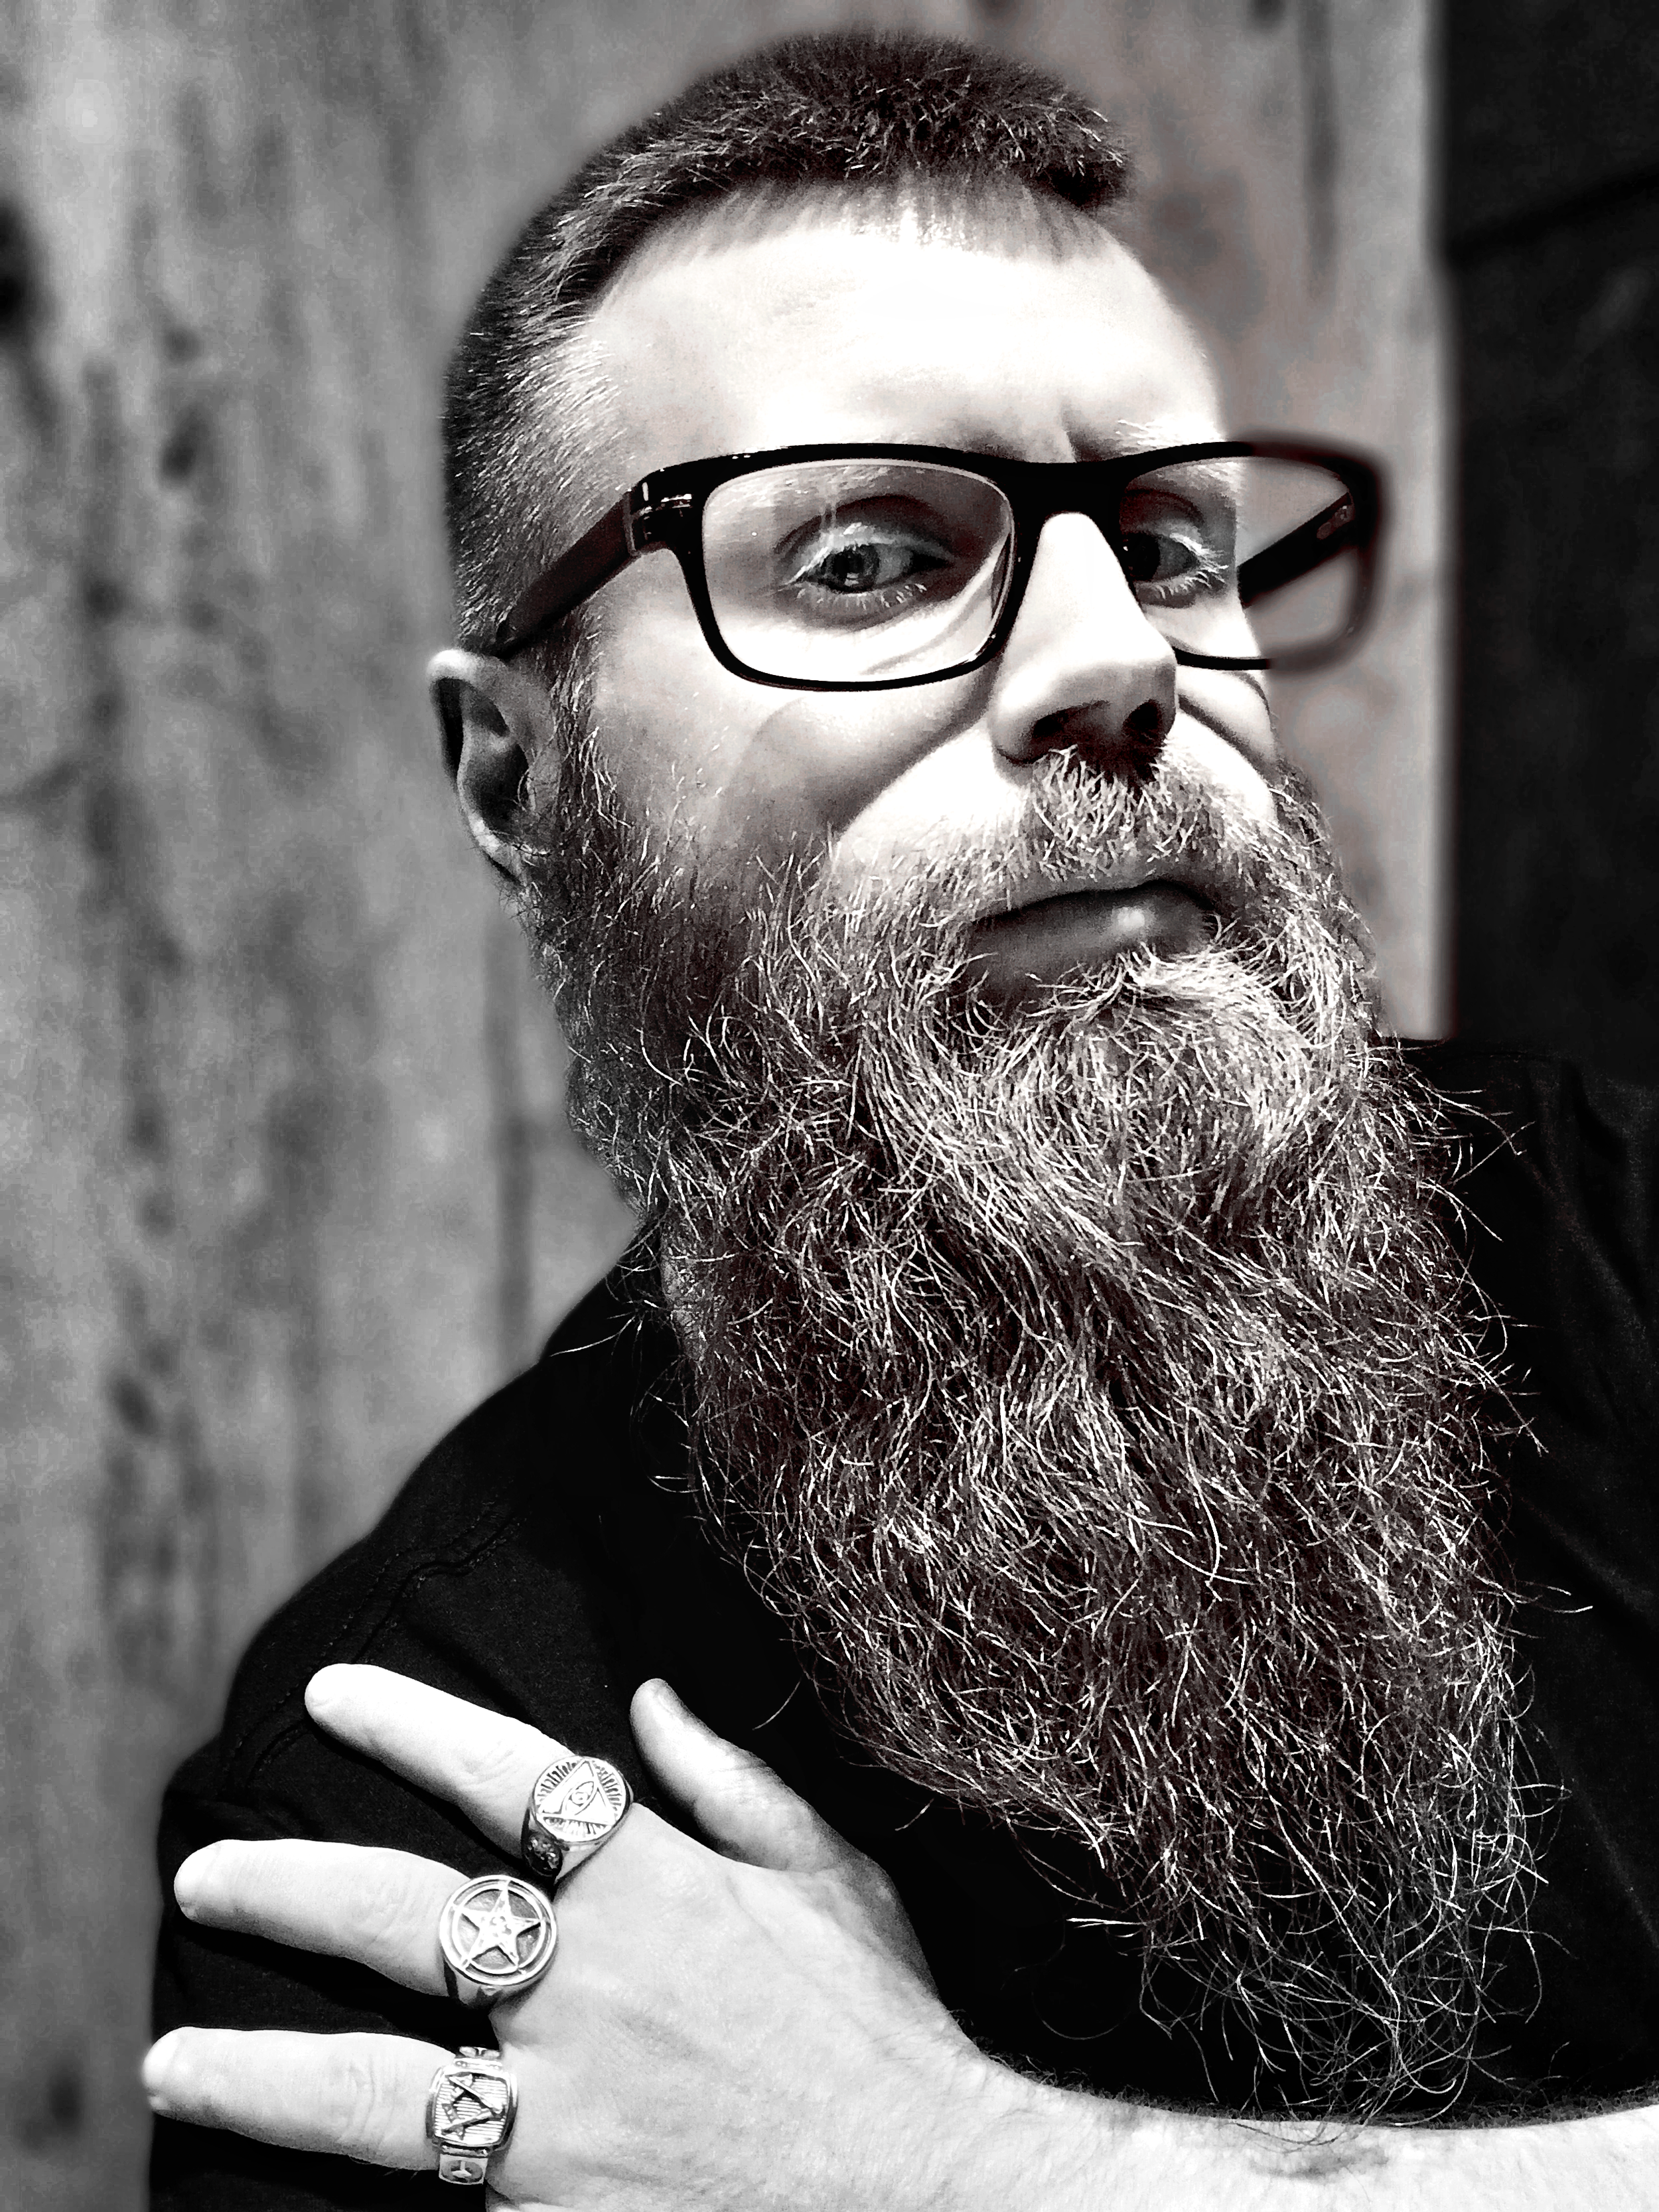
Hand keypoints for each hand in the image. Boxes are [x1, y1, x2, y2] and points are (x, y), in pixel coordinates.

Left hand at [142, 1667, 1009, 2209]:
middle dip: (286, 1888)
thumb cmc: (886, 2033)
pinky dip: (357, 2183)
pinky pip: (431, 2195)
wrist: (938, 2198)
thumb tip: (648, 1701)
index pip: (507, 1776)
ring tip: (171, 2060)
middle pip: (402, 1919)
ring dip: (261, 2071)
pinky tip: (282, 2184)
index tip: (333, 1692)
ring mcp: (566, 2117)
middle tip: (202, 1873)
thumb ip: (735, 1785)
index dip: (411, 1722)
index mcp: (659, 1890)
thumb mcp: (833, 1880)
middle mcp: (593, 1992)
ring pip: (373, 2090)